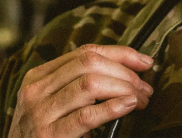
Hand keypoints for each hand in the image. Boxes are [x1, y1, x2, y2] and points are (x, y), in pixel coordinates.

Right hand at [8, 44, 153, 137]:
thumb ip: (80, 83)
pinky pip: (86, 116)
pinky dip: (112, 108)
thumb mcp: (57, 103)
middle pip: (90, 63)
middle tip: (144, 88)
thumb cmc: (46, 134)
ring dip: (123, 89)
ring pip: (90, 84)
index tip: (144, 62)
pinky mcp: (48, 136)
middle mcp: (36, 91)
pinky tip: (127, 106)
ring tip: (139, 99)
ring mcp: (40, 113)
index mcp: (39, 77)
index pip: (86, 52)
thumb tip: (129, 69)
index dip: (120, 53)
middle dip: (125, 72)